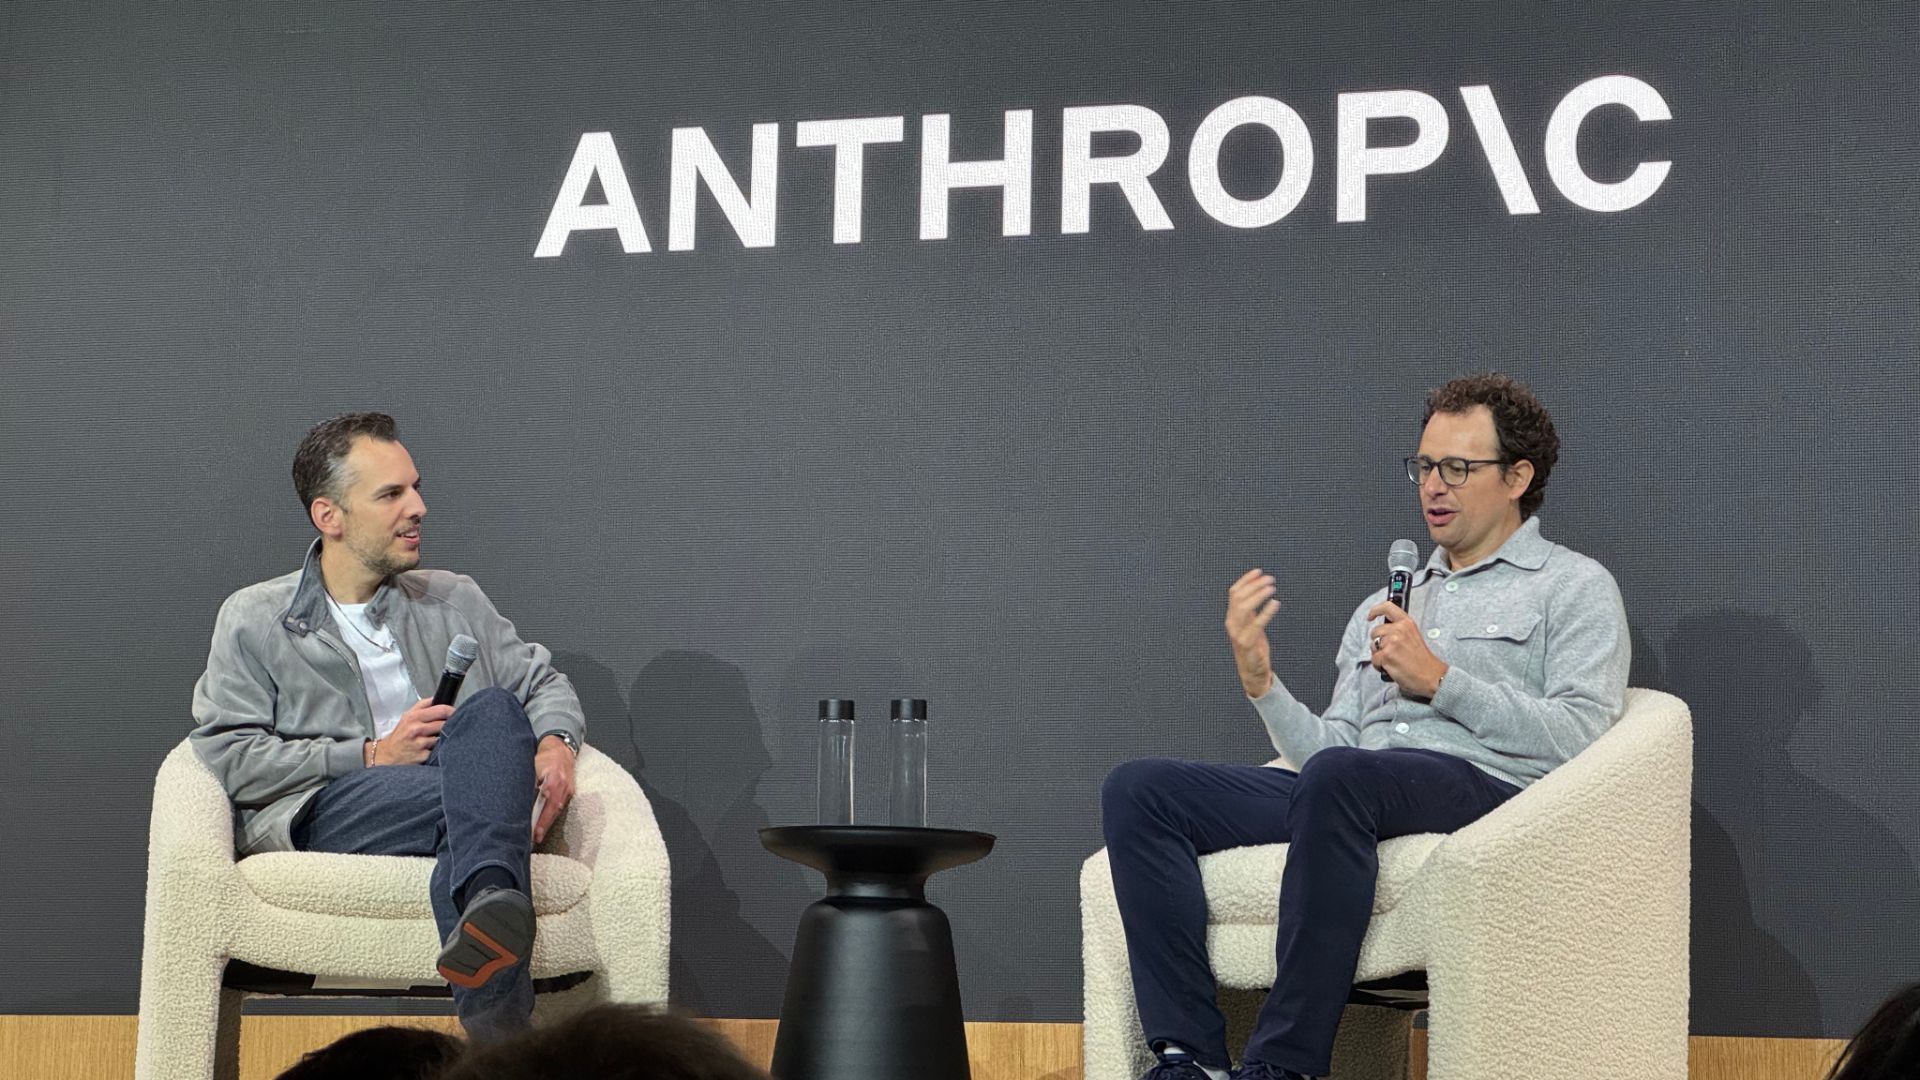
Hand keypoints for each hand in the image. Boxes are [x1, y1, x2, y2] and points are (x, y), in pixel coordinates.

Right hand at [372, 698, 452, 764]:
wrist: (388, 755)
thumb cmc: (400, 735)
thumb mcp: (407, 716)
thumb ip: (422, 705)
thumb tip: (437, 698)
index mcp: (414, 717)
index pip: (441, 710)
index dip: (452, 711)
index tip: (456, 713)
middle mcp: (416, 729)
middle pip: (444, 724)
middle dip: (449, 725)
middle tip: (448, 727)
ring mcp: (420, 744)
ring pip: (442, 737)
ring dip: (442, 738)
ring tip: (435, 739)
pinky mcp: (423, 756)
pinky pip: (438, 751)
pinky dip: (437, 750)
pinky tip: (431, 749)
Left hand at [533, 735, 576, 843]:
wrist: (560, 750)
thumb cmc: (544, 759)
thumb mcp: (533, 767)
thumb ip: (528, 783)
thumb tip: (516, 800)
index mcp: (553, 778)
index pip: (546, 801)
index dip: (540, 816)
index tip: (534, 828)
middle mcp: (562, 786)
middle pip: (553, 809)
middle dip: (544, 825)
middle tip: (535, 838)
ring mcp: (568, 790)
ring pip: (557, 810)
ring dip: (548, 823)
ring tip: (538, 836)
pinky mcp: (569, 793)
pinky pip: (560, 807)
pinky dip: (552, 816)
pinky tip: (545, 825)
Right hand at [1225, 568, 1280, 697]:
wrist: (1252, 671)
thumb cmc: (1253, 646)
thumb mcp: (1250, 624)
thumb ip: (1251, 610)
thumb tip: (1258, 589)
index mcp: (1231, 616)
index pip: (1234, 592)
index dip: (1246, 580)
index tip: (1258, 571)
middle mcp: (1231, 623)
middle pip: (1238, 597)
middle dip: (1254, 585)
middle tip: (1270, 579)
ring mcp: (1237, 633)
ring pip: (1243, 607)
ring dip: (1258, 595)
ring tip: (1272, 588)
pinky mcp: (1247, 642)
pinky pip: (1256, 624)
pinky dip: (1266, 612)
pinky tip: (1275, 604)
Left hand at [1365, 602, 1448, 698]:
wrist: (1431, 676)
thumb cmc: (1423, 661)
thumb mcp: (1414, 637)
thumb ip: (1400, 630)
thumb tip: (1385, 632)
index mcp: (1407, 623)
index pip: (1387, 607)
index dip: (1375, 610)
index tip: (1371, 616)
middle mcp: (1398, 630)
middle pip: (1375, 631)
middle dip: (1378, 642)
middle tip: (1390, 652)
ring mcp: (1391, 642)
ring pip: (1373, 646)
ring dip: (1378, 654)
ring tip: (1392, 660)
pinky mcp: (1386, 655)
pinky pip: (1374, 659)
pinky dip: (1379, 666)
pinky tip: (1391, 668)